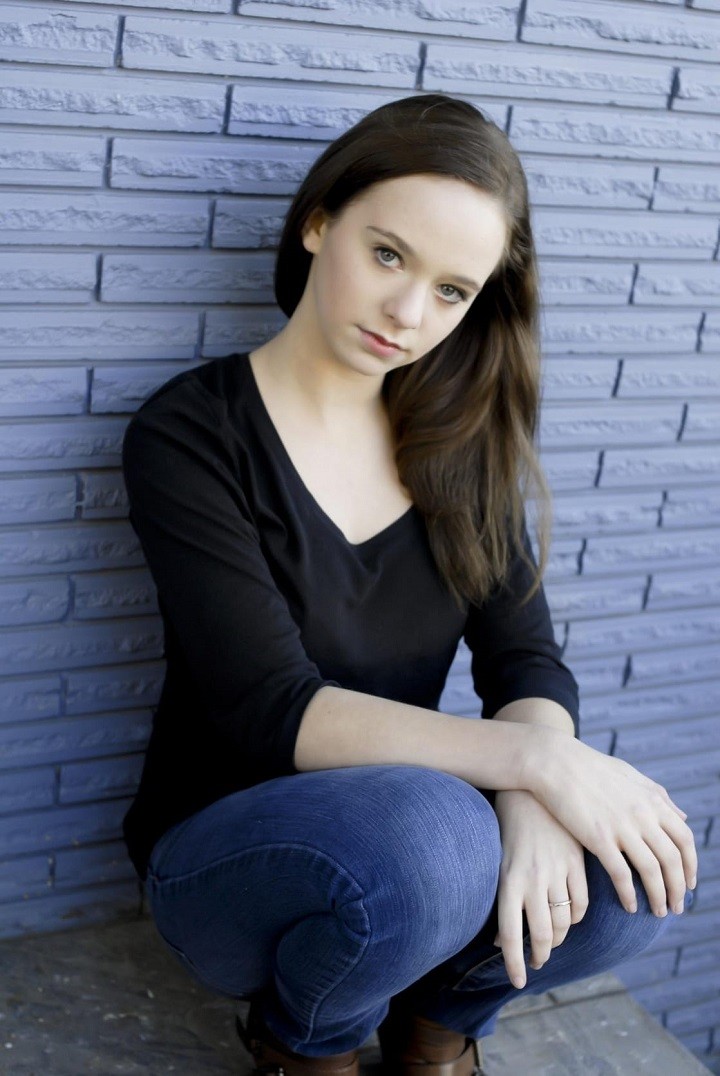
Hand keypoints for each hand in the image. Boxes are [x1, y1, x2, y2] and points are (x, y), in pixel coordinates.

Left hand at [494, 789, 587, 988]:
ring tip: (552, 943)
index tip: (517, 981)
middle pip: (542, 934)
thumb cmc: (507, 827)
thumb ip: (502, 899)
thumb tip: (499, 940)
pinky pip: (581, 902)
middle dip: (540, 954)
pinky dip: (577, 917)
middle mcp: (533, 880)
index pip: (510, 936)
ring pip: (564, 922)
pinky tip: (571, 918)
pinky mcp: (575, 862)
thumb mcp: (498, 861)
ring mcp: (556, 871)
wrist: (529, 789)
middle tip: (538, 962)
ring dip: (559, 939)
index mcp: (508, 880)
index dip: (514, 963)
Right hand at [527, 731, 696, 918]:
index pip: (684, 839)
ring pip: (652, 871)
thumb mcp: (631, 775)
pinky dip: (629, 894)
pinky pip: (621, 874)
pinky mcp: (598, 837)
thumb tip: (683, 817)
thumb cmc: (590, 767)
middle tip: (677, 907)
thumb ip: (659, 796)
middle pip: (673, 860)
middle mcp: (643, 814)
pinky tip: (629, 907)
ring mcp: (621, 826)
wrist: (555, 762)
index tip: (689, 883)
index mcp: (652, 800)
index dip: (691, 865)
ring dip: (659, 896)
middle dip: (679, 888)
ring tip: (658, 912)